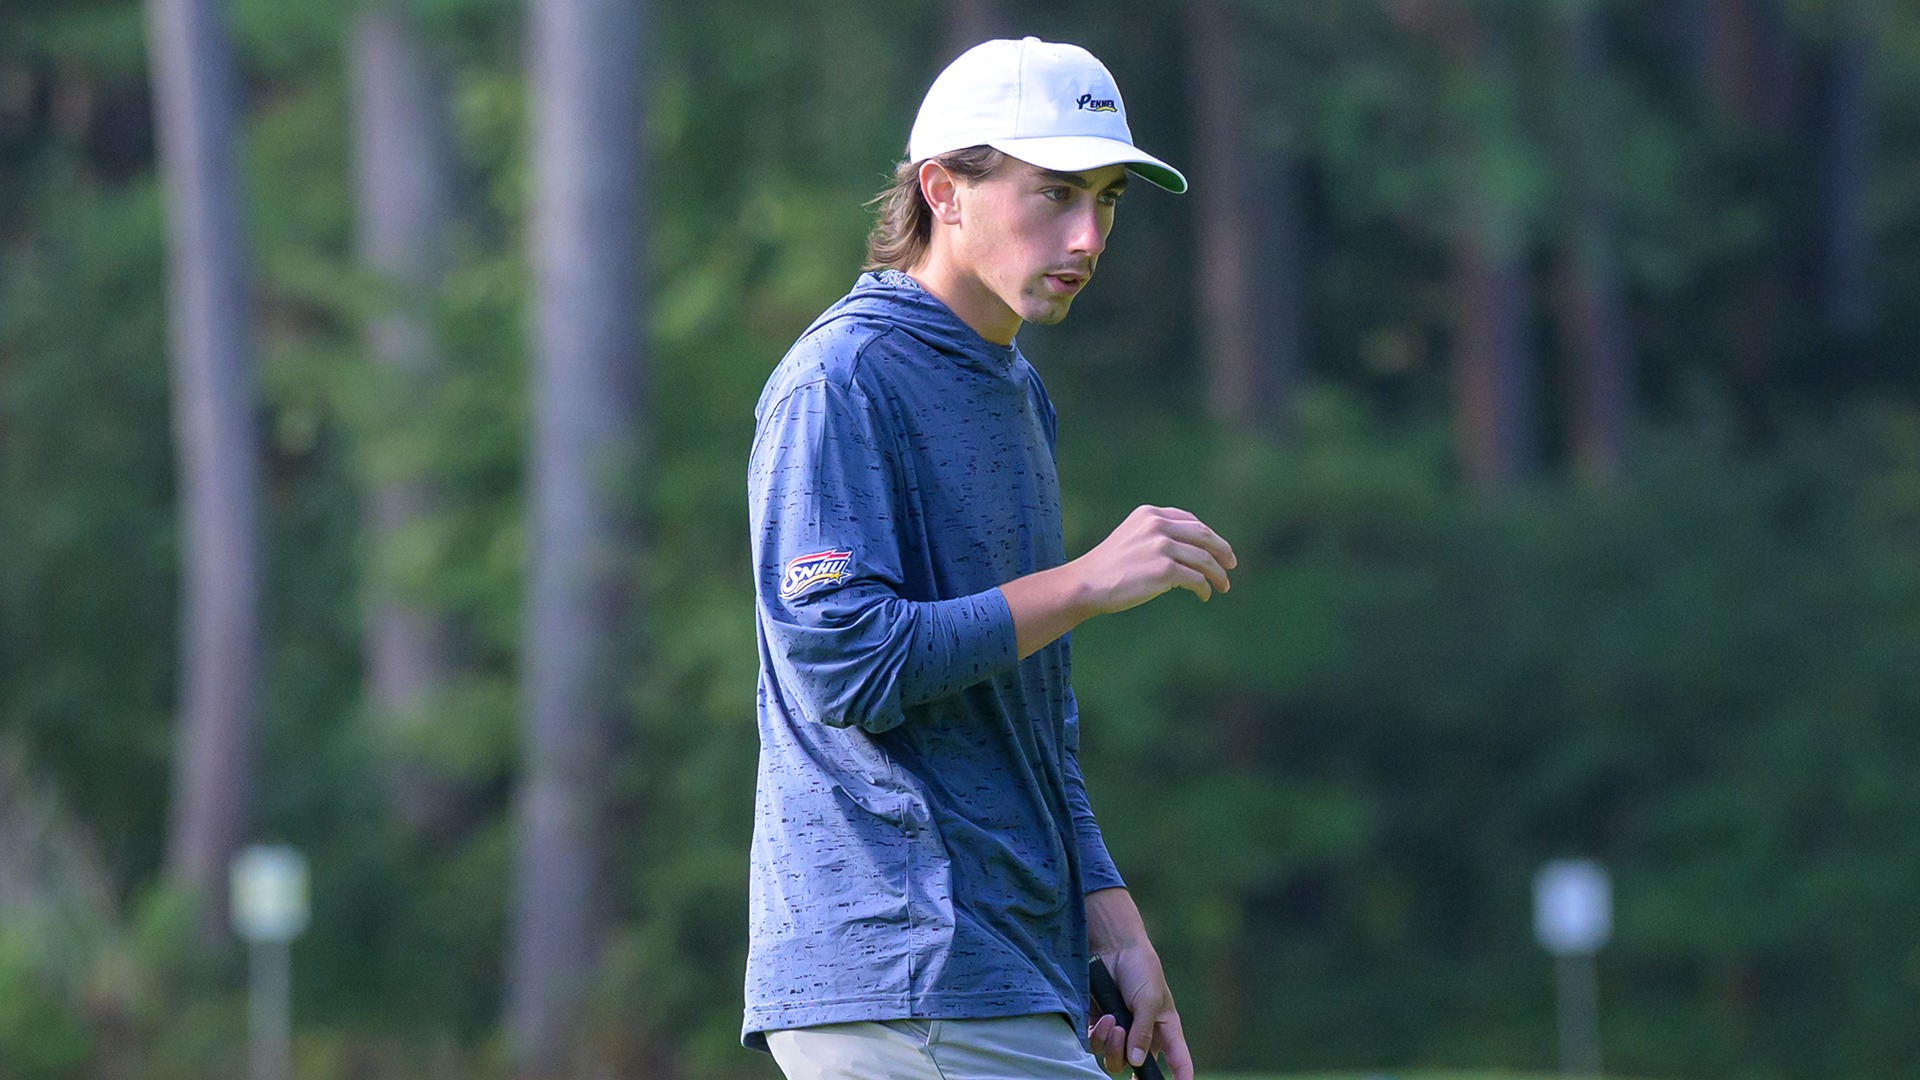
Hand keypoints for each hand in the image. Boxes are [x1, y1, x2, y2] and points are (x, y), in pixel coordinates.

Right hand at [1073, 505, 1235, 614]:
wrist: (1086, 584)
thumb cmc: (1107, 567)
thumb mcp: (1132, 539)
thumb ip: (1157, 537)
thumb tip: (1191, 554)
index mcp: (1149, 513)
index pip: (1190, 521)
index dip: (1208, 536)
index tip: (1217, 548)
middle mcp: (1157, 525)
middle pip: (1204, 536)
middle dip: (1222, 550)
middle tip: (1232, 565)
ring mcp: (1162, 546)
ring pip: (1204, 559)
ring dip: (1218, 574)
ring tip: (1223, 586)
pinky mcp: (1165, 570)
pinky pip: (1196, 579)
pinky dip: (1204, 588)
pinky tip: (1204, 595)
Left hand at [1087, 943, 1191, 1079]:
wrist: (1112, 947)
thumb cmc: (1140, 969)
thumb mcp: (1149, 1000)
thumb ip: (1143, 1032)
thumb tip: (1136, 1062)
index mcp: (1165, 1029)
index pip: (1178, 1060)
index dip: (1181, 1077)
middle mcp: (1143, 1034)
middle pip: (1135, 1066)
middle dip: (1127, 1058)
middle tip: (1124, 1034)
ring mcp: (1122, 1030)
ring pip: (1114, 1059)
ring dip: (1112, 1045)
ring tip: (1113, 1021)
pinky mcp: (1101, 1023)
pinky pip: (1097, 1045)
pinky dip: (1099, 1036)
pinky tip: (1104, 1017)